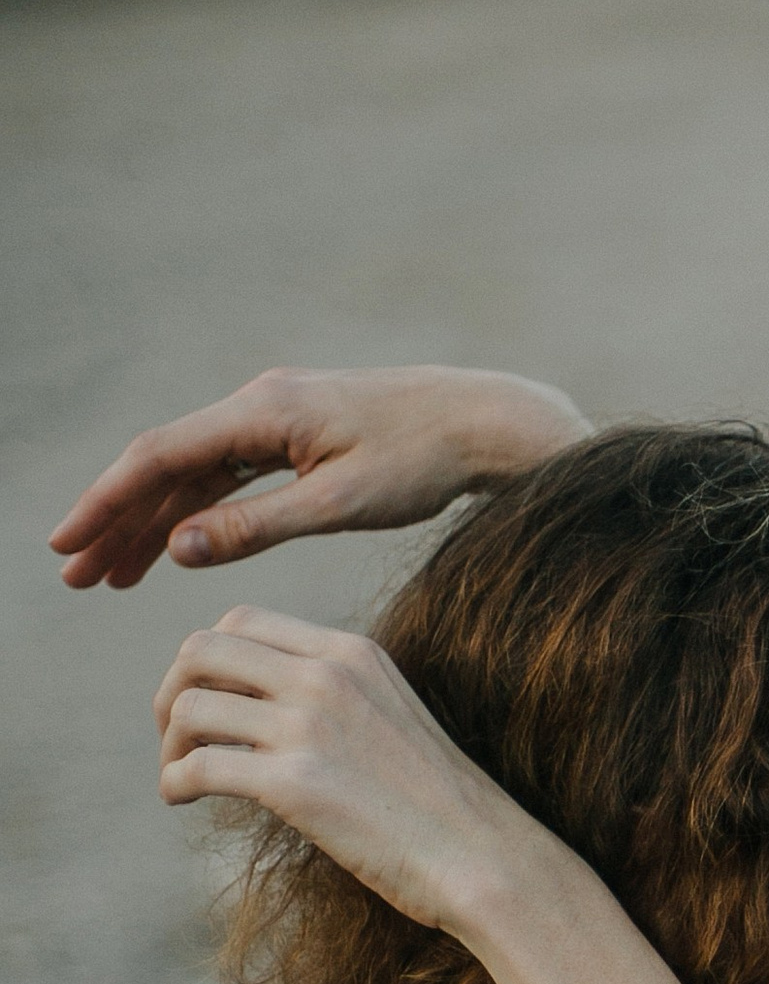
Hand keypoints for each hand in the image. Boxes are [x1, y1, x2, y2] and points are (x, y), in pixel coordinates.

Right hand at [52, 364, 586, 589]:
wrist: (487, 423)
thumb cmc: (424, 462)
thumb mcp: (340, 504)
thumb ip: (257, 526)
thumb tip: (177, 548)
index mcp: (263, 413)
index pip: (160, 457)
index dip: (107, 503)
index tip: (66, 545)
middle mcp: (260, 405)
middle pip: (166, 465)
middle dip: (117, 521)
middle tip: (76, 576)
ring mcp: (278, 418)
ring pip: (195, 474)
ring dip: (153, 523)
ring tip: (114, 578)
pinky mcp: (299, 435)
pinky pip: (229, 475)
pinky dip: (198, 512)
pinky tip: (175, 548)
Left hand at [156, 606, 545, 939]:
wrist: (482, 856)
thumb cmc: (439, 803)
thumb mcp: (391, 713)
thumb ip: (335, 693)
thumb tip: (263, 705)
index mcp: (350, 653)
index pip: (242, 621)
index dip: (205, 659)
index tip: (207, 699)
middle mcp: (326, 676)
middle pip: (201, 650)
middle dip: (172, 691)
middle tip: (176, 735)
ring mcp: (310, 727)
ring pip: (190, 706)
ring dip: (168, 743)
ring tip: (178, 775)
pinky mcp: (294, 784)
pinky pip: (198, 766)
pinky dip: (173, 783)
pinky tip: (181, 801)